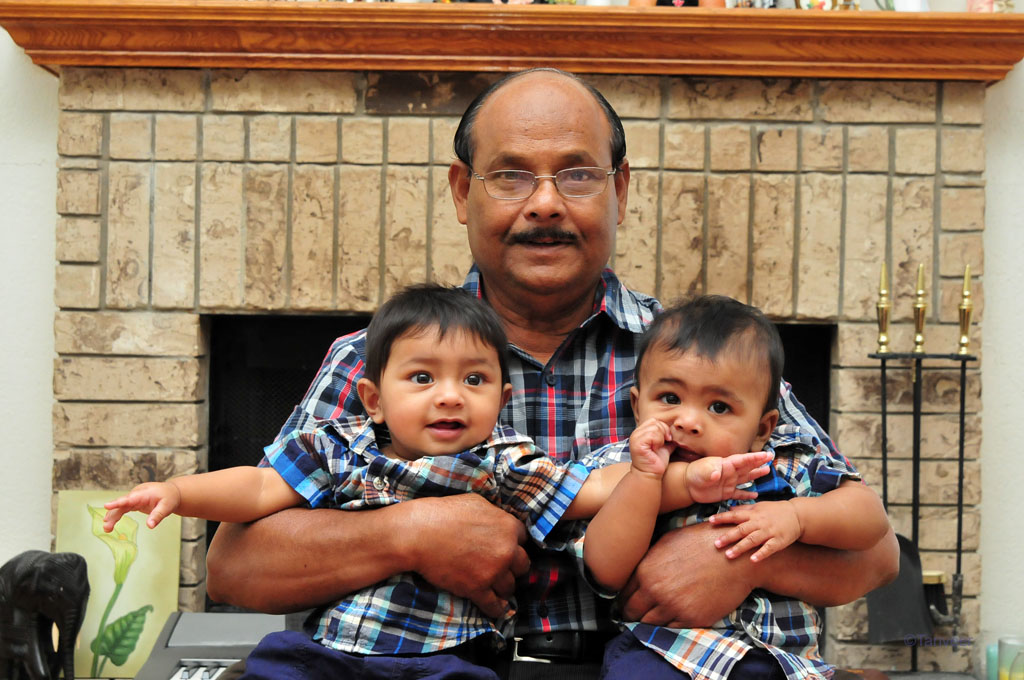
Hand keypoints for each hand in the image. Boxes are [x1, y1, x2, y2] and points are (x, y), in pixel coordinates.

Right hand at [103, 481, 180, 530]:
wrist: (172, 492)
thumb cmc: (169, 498)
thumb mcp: (167, 507)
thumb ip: (158, 516)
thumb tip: (150, 526)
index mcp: (144, 493)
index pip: (129, 498)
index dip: (117, 503)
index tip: (107, 506)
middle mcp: (137, 494)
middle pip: (122, 504)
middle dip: (113, 514)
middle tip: (106, 526)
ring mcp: (134, 497)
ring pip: (120, 507)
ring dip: (112, 517)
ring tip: (107, 529)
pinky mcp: (134, 502)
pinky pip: (123, 508)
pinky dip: (117, 515)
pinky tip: (110, 522)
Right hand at [406, 494, 529, 618]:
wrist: (419, 534)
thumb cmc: (443, 514)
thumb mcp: (475, 502)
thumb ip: (494, 514)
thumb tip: (499, 520)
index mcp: (508, 526)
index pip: (524, 539)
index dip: (514, 543)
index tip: (508, 548)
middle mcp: (506, 550)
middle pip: (523, 565)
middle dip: (514, 567)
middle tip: (505, 569)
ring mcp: (493, 571)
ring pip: (511, 587)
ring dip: (504, 587)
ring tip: (497, 587)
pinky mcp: (477, 589)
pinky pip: (495, 605)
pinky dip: (497, 608)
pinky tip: (496, 608)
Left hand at [618, 522, 754, 626]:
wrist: (734, 556)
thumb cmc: (701, 543)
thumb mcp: (667, 542)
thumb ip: (648, 560)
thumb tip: (634, 571)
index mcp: (645, 571)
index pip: (623, 594)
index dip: (623, 600)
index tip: (625, 603)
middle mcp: (655, 591)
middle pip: (632, 612)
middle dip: (631, 614)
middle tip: (633, 615)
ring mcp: (673, 607)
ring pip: (649, 624)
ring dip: (647, 622)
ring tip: (649, 619)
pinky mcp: (691, 619)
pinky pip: (670, 628)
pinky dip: (667, 625)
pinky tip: (668, 620)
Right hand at [628, 418, 673, 476]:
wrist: (650, 474)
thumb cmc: (656, 461)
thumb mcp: (664, 445)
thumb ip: (667, 436)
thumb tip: (678, 431)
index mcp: (641, 432)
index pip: (654, 420)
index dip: (663, 428)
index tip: (667, 439)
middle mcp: (636, 433)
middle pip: (655, 422)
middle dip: (664, 431)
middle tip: (665, 442)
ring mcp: (635, 438)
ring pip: (654, 427)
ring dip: (661, 438)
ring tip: (659, 447)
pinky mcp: (637, 444)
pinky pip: (652, 435)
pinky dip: (658, 441)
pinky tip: (656, 449)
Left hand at [685, 451, 771, 503]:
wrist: (687, 485)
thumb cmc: (694, 474)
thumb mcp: (701, 472)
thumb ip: (710, 472)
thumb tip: (717, 474)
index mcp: (726, 465)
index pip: (743, 460)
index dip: (754, 458)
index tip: (766, 454)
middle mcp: (730, 472)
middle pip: (747, 466)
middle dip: (758, 462)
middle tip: (771, 457)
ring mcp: (728, 482)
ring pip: (745, 478)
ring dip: (755, 474)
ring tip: (767, 470)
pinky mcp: (725, 492)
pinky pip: (738, 493)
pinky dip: (746, 494)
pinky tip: (755, 494)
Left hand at [709, 500, 801, 561]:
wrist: (798, 515)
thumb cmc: (775, 511)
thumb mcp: (759, 506)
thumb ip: (744, 509)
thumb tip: (729, 509)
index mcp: (754, 513)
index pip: (735, 515)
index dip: (722, 518)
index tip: (710, 521)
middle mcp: (760, 522)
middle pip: (741, 530)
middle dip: (728, 537)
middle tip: (715, 544)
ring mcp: (770, 532)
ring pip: (753, 540)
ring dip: (740, 547)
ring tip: (728, 555)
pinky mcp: (779, 541)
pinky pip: (769, 548)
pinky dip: (761, 554)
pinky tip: (753, 560)